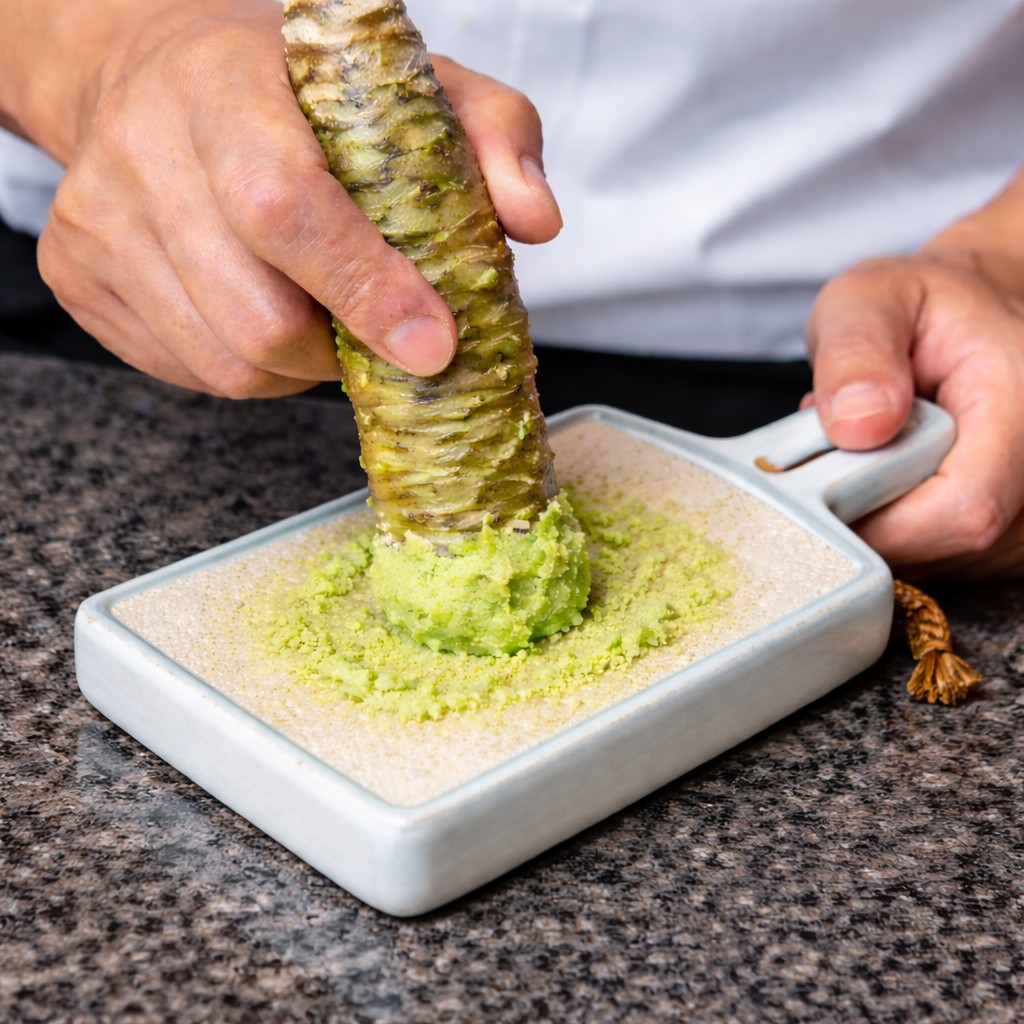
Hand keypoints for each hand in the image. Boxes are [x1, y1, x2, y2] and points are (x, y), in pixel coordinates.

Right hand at [2, 0, 560, 395]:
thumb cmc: (299, 91)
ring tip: (319, 314)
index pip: (285, 206)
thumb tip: (537, 222)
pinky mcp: (77, 279)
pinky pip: (188, 371)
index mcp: (223, 85)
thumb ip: (492, 135)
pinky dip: (249, 367)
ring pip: (225, 362)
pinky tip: (264, 311)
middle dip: (341, 346)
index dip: (364, 287)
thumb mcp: (412, 86)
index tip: (434, 345)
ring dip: (299, 366)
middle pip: (256, 316)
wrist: (155, 74)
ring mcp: (96, 223)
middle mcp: (140, 151)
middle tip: (376, 326)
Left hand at [806, 182, 1023, 580]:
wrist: (970, 318)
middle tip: (831, 452)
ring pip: (930, 562)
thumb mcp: (872, 298)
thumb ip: (857, 351)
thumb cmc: (922, 308)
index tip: (817, 488)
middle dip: (862, 512)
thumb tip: (857, 424)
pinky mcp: (1000, 539)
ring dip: (874, 519)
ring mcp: (1023, 518)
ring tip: (864, 455)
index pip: (961, 512)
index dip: (878, 519)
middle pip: (938, 548)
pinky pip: (932, 562)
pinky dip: (891, 527)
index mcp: (1022, 412)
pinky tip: (886, 478)